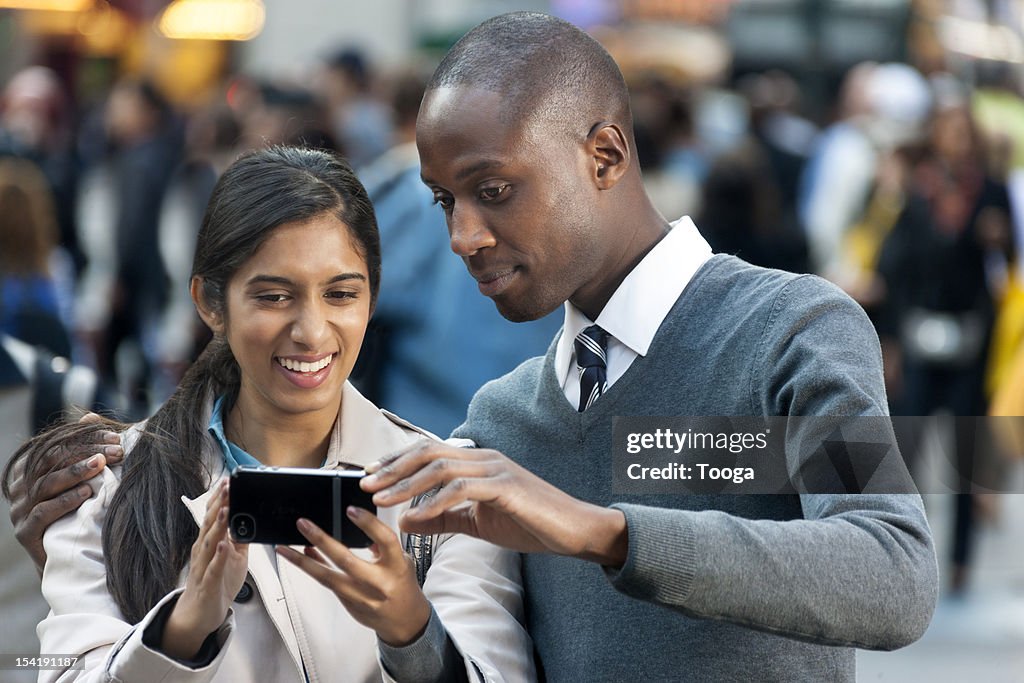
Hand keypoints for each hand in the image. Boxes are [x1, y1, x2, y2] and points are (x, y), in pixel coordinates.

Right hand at [8, 413, 123, 572]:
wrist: (68, 556)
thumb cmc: (76, 509)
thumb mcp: (80, 477)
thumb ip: (81, 448)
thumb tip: (90, 415)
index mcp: (29, 468)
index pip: (56, 445)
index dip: (86, 438)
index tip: (116, 437)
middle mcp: (20, 487)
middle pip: (51, 462)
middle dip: (86, 453)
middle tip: (116, 451)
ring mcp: (19, 510)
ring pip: (45, 484)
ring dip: (76, 473)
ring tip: (101, 466)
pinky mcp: (25, 532)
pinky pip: (42, 512)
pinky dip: (66, 500)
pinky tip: (87, 493)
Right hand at [162, 480, 247, 658]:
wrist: (199, 615)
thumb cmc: (216, 584)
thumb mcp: (233, 557)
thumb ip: (239, 538)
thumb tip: (249, 519)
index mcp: (209, 543)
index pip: (213, 516)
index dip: (220, 498)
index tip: (228, 480)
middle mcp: (203, 551)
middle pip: (209, 523)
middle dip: (219, 503)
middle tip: (228, 485)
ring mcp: (204, 567)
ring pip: (210, 542)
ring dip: (218, 525)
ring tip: (226, 508)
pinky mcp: (208, 584)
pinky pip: (213, 568)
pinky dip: (219, 555)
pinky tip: (224, 544)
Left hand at [277, 507, 430, 645]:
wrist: (404, 621)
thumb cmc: (403, 585)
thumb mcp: (402, 560)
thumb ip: (381, 544)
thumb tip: (357, 524)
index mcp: (397, 565)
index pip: (384, 540)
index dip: (368, 524)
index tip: (350, 510)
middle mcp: (378, 582)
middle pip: (346, 560)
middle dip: (322, 540)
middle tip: (304, 524)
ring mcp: (361, 596)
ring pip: (327, 577)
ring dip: (302, 561)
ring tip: (285, 547)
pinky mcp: (349, 604)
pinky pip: (327, 584)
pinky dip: (313, 569)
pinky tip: (301, 557)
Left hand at [360, 442, 628, 566]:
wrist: (572, 530)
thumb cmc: (528, 523)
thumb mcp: (477, 522)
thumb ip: (443, 518)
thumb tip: (404, 520)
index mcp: (477, 461)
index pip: (429, 451)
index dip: (396, 461)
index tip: (370, 473)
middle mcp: (484, 457)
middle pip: (428, 453)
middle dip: (393, 468)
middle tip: (365, 483)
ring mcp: (496, 469)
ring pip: (441, 468)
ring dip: (406, 483)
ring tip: (382, 498)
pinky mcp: (506, 486)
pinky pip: (462, 489)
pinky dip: (435, 502)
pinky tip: (417, 516)